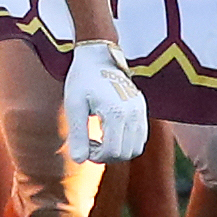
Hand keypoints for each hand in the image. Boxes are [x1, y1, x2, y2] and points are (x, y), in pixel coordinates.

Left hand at [61, 39, 147, 165]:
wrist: (99, 56)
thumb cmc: (82, 79)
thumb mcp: (74, 105)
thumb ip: (78, 133)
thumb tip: (78, 161)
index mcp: (116, 112)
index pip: (113, 152)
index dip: (96, 156)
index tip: (83, 145)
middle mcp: (133, 113)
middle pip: (126, 154)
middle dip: (106, 155)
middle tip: (89, 143)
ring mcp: (140, 111)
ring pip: (136, 148)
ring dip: (118, 151)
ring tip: (100, 139)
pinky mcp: (142, 109)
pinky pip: (141, 137)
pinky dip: (126, 143)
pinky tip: (110, 132)